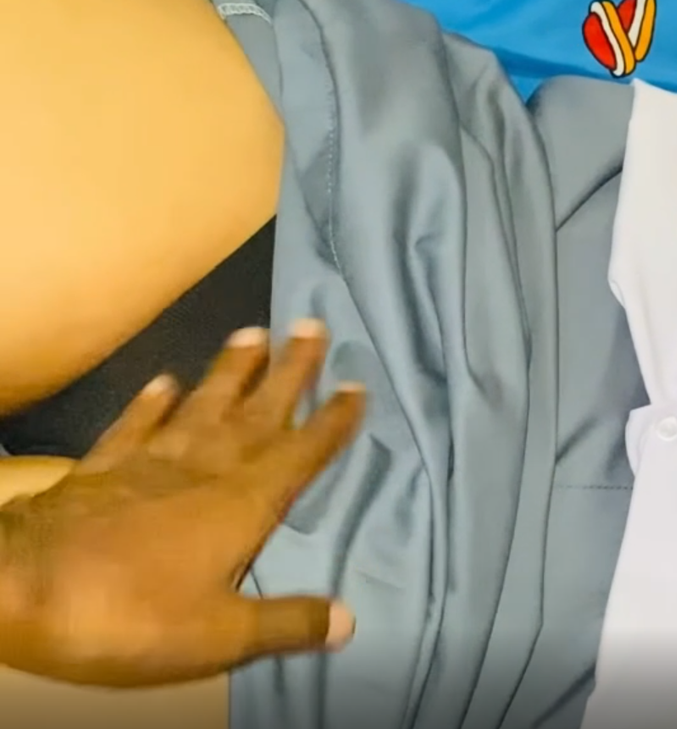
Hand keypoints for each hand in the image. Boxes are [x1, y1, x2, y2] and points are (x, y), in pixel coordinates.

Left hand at [0, 320, 362, 686]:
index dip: (331, 422)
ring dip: (229, 373)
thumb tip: (348, 618)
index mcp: (242, 505)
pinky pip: (133, 427)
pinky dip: (151, 404)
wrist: (17, 587)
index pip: (300, 454)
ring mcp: (147, 465)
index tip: (357, 385)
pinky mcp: (98, 471)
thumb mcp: (220, 635)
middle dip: (289, 373)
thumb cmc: (130, 613)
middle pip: (256, 414)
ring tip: (252, 334)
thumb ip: (286, 622)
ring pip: (200, 408)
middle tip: (311, 326)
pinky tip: (164, 382)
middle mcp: (202, 471)